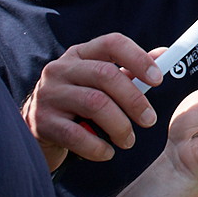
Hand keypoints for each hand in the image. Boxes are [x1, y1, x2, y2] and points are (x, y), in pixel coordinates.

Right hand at [22, 33, 162, 169]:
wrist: (33, 130)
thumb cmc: (76, 104)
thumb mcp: (100, 83)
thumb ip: (130, 69)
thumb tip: (164, 55)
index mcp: (79, 54)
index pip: (112, 43)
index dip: (138, 58)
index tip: (157, 80)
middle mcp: (60, 69)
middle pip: (105, 74)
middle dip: (134, 99)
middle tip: (149, 120)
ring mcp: (48, 94)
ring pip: (95, 103)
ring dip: (120, 126)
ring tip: (128, 141)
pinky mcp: (41, 122)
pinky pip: (76, 134)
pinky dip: (97, 146)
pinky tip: (107, 153)